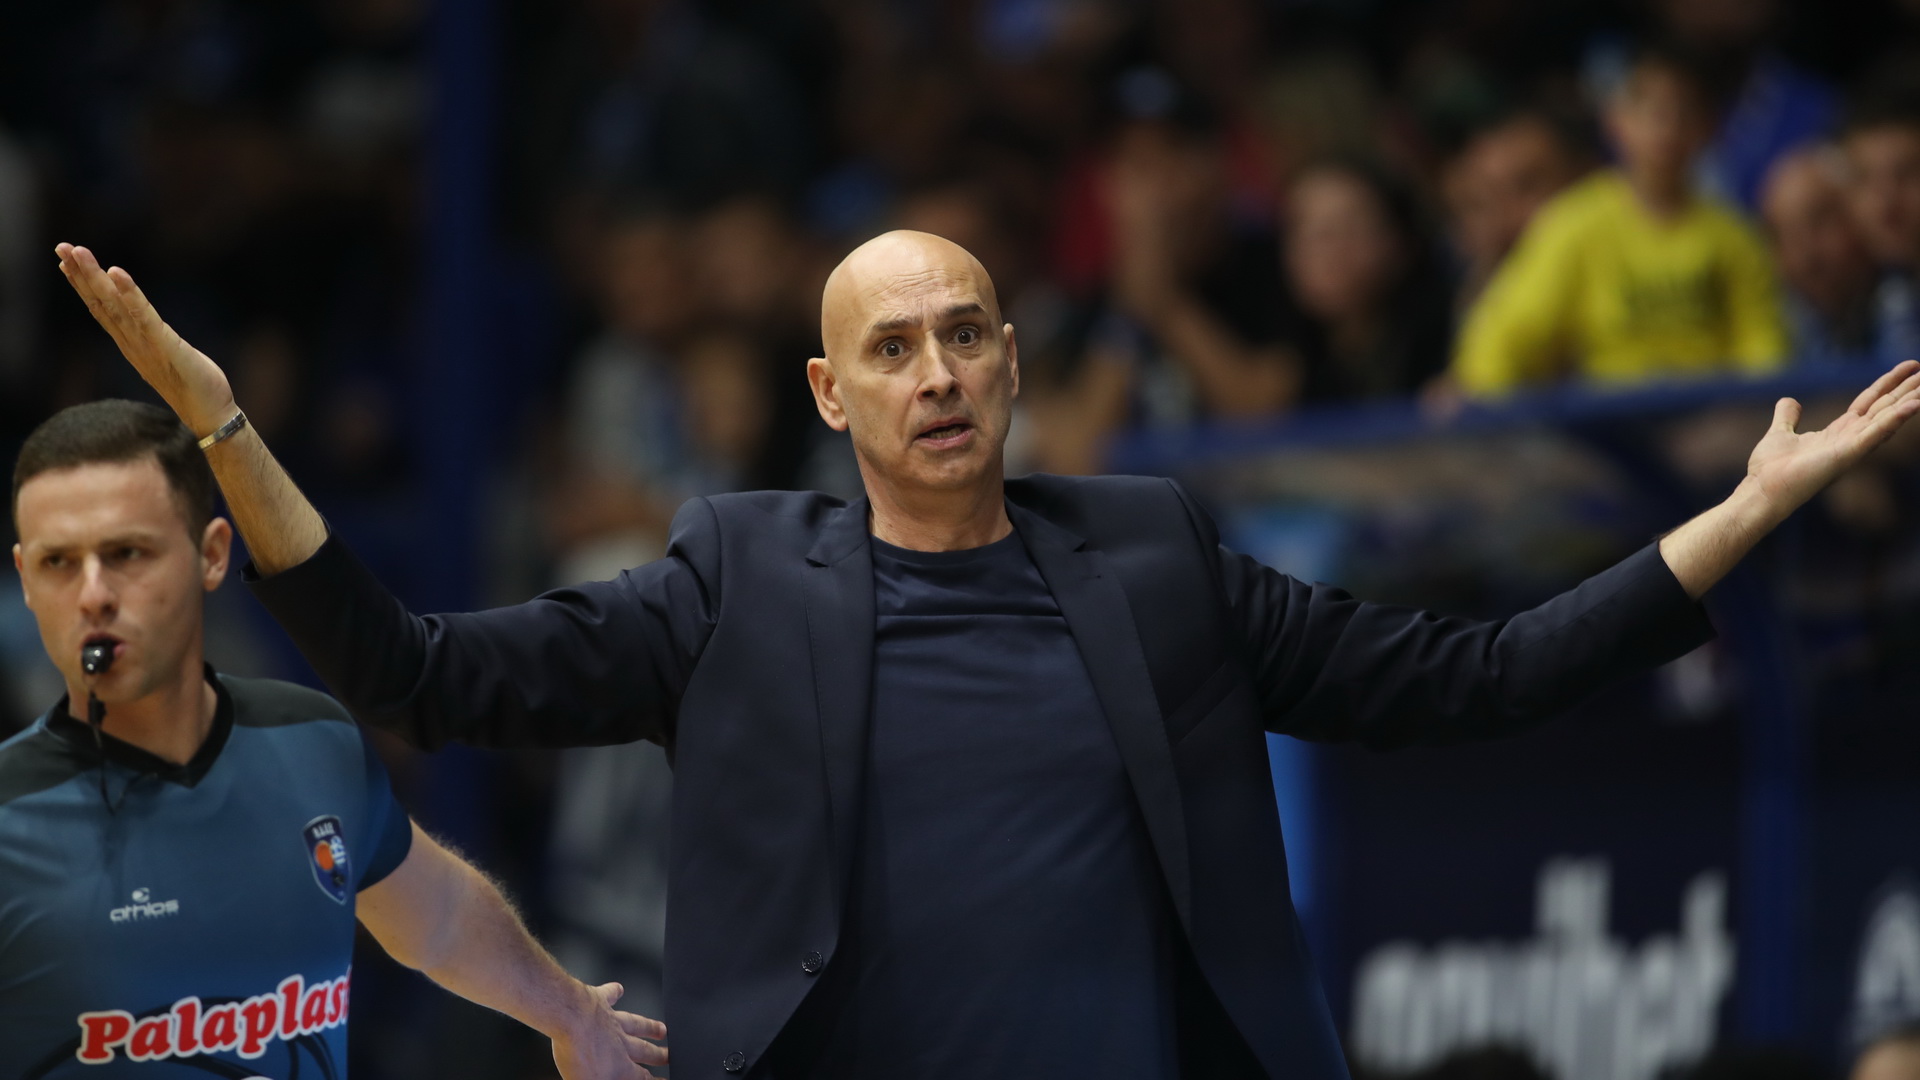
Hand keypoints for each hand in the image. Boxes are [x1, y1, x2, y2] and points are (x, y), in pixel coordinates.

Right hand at [53, 243, 236, 435]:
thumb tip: (147, 326)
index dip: (82, 285)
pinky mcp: (164, 345)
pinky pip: (144, 316)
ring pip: (114, 305)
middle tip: (61, 245)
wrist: (210, 415)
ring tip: (78, 252)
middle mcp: (131, 342)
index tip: (66, 260)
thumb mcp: (165, 355)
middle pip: (100, 303)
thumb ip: (151, 339)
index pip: (101, 309)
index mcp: (131, 343)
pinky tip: (117, 273)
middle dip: (80, 274)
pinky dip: (130, 294)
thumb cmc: (193, 385)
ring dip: (95, 278)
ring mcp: (145, 344)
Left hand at [549, 982, 668, 1079]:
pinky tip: (619, 988)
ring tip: (662, 1029)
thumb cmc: (577, 1054)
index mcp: (619, 1066)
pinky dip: (615, 992)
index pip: (641, 1077)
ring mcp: (611, 1020)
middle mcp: (620, 1042)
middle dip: (658, 1055)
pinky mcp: (598, 1002)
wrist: (570, 1018)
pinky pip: (609, 995)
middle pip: (644, 1051)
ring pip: (636, 1024)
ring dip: (649, 1027)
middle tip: (669, 1055)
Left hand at [1744, 360, 1919, 517]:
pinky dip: (1895, 419)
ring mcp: (1851, 447)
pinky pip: (1876, 432)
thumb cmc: (1770, 470)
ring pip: (1886, 418)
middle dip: (1906, 389)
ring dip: (1908, 401)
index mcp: (1838, 432)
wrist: (1762, 491)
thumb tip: (1790, 401)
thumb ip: (1787, 417)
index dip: (1888, 383)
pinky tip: (1914, 404)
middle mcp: (1850, 439)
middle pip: (1884, 407)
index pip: (1870, 402)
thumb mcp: (1780, 433)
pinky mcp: (1847, 454)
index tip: (1909, 367)